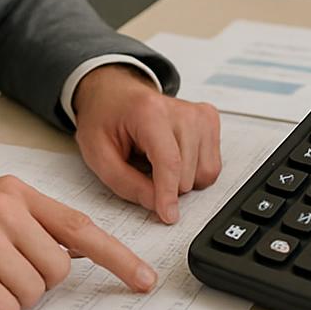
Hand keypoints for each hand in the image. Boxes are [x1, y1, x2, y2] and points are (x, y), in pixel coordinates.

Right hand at [0, 175, 156, 309]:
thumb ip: (28, 226)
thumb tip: (74, 254)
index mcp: (12, 193)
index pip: (78, 226)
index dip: (116, 256)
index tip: (143, 279)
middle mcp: (2, 210)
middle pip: (57, 271)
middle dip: (30, 283)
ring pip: (33, 294)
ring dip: (6, 299)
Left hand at [71, 64, 221, 224]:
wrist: (116, 94)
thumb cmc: (105, 119)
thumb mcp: (97, 154)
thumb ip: (125, 183)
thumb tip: (156, 204)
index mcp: (148, 112)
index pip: (169, 161)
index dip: (168, 194)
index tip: (168, 215)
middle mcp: (180, 110)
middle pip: (187, 174)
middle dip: (166, 186)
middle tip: (143, 168)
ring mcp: (199, 114)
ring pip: (205, 174)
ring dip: (181, 180)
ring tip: (156, 161)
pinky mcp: (210, 120)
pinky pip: (212, 167)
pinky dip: (193, 173)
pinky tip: (174, 158)